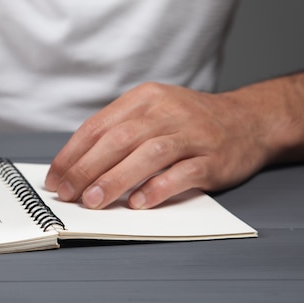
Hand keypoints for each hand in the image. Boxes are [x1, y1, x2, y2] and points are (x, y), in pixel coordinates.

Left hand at [45, 82, 270, 208]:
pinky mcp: (213, 158)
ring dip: (116, 179)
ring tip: (93, 202)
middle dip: (86, 169)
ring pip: (148, 155)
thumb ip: (118, 133)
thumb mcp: (152, 113)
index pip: (98, 126)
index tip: (55, 178)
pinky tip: (137, 203)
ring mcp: (192, 134)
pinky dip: (157, 188)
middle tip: (67, 193)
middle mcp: (167, 111)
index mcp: (144, 99)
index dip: (72, 154)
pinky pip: (182, 173)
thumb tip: (76, 167)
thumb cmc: (188, 122)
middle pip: (118, 139)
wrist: (248, 120)